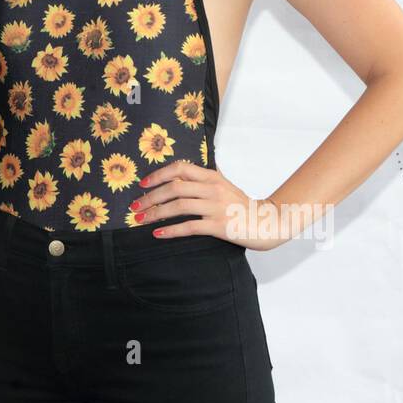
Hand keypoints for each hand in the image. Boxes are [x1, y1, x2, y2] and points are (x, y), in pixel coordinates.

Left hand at [133, 160, 286, 250]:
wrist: (267, 223)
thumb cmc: (243, 205)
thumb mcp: (225, 185)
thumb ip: (208, 176)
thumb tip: (189, 168)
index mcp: (212, 177)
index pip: (180, 169)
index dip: (158, 175)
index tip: (143, 184)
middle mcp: (213, 189)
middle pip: (174, 188)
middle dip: (150, 197)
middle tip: (135, 207)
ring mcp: (216, 207)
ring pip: (178, 206)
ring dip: (156, 213)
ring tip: (140, 220)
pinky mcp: (219, 226)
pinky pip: (189, 227)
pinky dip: (171, 230)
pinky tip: (158, 234)